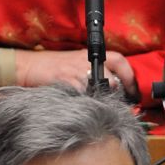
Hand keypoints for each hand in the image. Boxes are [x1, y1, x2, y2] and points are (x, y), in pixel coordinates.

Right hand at [15, 49, 137, 98]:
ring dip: (103, 101)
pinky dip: (87, 104)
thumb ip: (96, 72)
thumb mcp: (78, 64)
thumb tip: (116, 87)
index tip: (133, 91)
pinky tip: (84, 109)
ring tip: (101, 109)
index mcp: (91, 55)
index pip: (120, 61)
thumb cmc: (54, 68)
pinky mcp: (68, 83)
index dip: (130, 77)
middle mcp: (86, 62)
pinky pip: (85, 97)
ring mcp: (78, 72)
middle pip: (114, 79)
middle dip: (118, 94)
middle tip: (120, 105)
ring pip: (101, 89)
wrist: (30, 67)